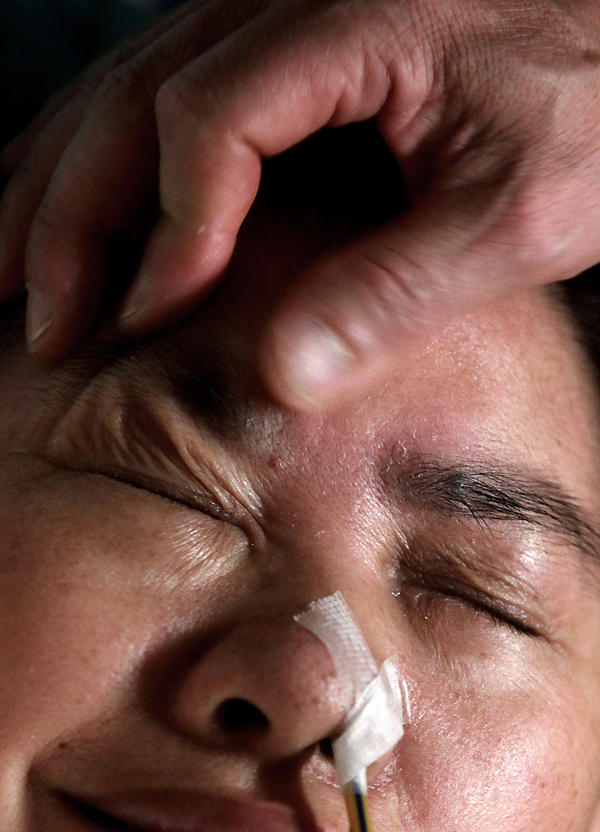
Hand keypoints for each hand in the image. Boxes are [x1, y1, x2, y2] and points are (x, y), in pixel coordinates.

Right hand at [2, 0, 599, 409]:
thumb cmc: (596, 101)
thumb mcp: (522, 209)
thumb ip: (404, 286)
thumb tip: (285, 374)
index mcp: (348, 25)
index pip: (207, 122)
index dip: (164, 231)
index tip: (140, 320)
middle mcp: (289, 1)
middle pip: (134, 102)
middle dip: (71, 218)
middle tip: (37, 317)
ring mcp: (278, 15)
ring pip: (126, 89)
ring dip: (59, 183)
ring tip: (12, 265)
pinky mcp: (283, 42)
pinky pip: (163, 87)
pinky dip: (101, 149)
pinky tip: (62, 186)